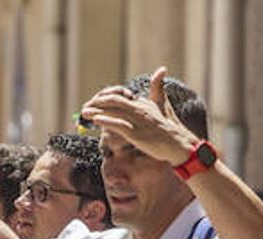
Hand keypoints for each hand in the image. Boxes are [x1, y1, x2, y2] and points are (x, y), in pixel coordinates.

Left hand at [78, 67, 197, 165]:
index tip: (96, 103)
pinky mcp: (136, 132)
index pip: (119, 95)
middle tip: (85, 107)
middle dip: (96, 102)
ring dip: (95, 110)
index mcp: (142, 103)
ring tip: (84, 112)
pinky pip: (117, 124)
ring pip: (112, 110)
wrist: (178, 144)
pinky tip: (95, 120)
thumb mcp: (162, 106)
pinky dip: (105, 120)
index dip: (105, 98)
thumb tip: (161, 69)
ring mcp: (137, 120)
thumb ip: (158, 89)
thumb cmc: (169, 129)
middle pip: (113, 100)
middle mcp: (138, 108)